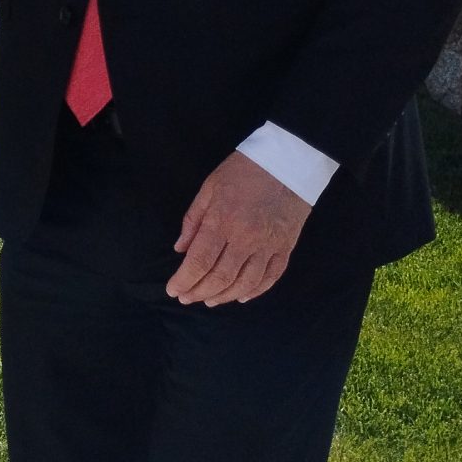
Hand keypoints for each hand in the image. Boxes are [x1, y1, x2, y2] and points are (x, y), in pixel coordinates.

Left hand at [167, 151, 309, 305]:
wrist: (288, 161)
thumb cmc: (243, 170)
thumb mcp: (209, 187)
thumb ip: (193, 220)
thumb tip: (180, 249)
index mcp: (222, 221)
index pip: (199, 261)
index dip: (184, 280)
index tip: (173, 290)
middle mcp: (246, 238)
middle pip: (220, 277)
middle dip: (199, 292)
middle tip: (186, 298)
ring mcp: (268, 245)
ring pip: (245, 283)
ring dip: (225, 296)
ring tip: (209, 300)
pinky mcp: (286, 247)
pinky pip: (271, 277)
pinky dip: (256, 291)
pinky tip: (242, 296)